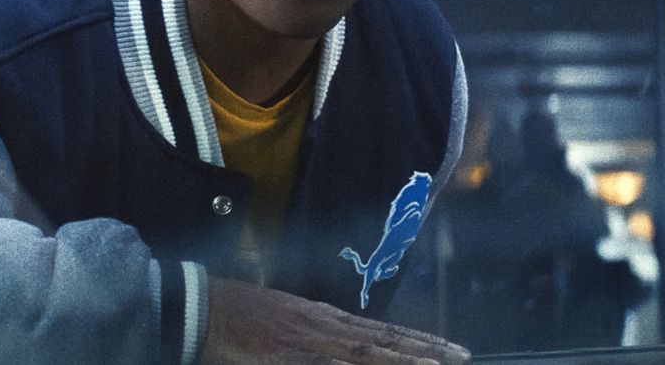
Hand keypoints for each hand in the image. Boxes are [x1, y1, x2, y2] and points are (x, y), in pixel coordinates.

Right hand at [200, 278, 469, 363]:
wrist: (202, 305)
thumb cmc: (237, 314)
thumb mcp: (284, 320)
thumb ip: (314, 333)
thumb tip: (341, 343)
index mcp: (323, 318)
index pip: (381, 331)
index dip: (417, 340)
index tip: (450, 349)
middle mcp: (322, 326)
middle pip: (382, 341)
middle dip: (424, 350)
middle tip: (462, 356)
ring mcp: (306, 340)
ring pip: (363, 353)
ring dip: (401, 360)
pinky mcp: (284, 354)